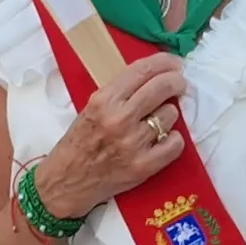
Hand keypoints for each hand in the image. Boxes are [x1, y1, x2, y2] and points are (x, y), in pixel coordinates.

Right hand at [36, 52, 192, 215]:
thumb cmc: (79, 143)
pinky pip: (175, 144)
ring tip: (157, 120)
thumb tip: (154, 75)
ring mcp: (132, 144)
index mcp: (103, 100)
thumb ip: (119, 92)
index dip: (164, 62)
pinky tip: (163, 140)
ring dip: (169, 115)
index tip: (174, 63)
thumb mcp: (91, 108)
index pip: (142, 71)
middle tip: (179, 84)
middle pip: (161, 87)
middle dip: (176, 81)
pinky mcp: (143, 166)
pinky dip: (173, 140)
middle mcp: (119, 119)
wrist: (66, 182)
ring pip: (170, 115)